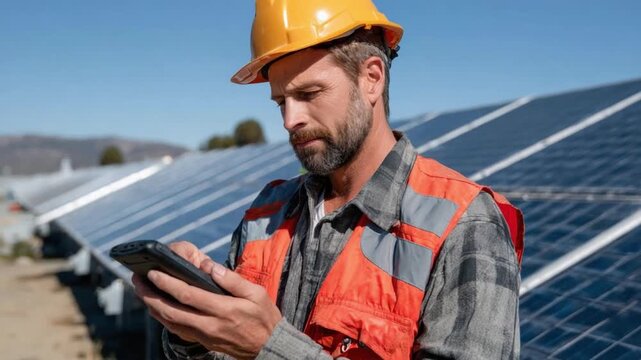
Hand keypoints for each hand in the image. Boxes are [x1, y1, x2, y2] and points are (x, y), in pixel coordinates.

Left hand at [131, 241, 281, 359]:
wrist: (267, 346)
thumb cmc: (263, 316)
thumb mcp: (257, 293)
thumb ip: (233, 280)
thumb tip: (211, 267)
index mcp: (224, 310)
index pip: (188, 295)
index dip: (167, 283)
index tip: (153, 272)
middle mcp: (210, 325)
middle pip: (171, 311)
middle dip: (150, 295)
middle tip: (138, 280)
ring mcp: (204, 335)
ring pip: (170, 322)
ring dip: (152, 307)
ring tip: (142, 291)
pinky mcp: (202, 341)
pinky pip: (176, 330)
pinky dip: (163, 318)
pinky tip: (157, 307)